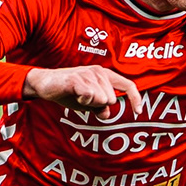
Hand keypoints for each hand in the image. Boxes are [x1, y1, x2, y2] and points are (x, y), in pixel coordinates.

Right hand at [23, 62, 146, 117]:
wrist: (45, 84)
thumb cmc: (68, 91)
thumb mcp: (87, 102)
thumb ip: (99, 107)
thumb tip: (107, 114)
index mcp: (105, 75)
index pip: (128, 85)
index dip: (136, 98)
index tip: (139, 112)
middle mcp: (99, 71)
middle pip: (111, 99)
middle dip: (98, 105)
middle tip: (84, 99)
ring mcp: (88, 74)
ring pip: (100, 99)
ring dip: (88, 103)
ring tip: (77, 96)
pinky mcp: (76, 79)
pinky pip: (89, 96)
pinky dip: (83, 101)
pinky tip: (74, 95)